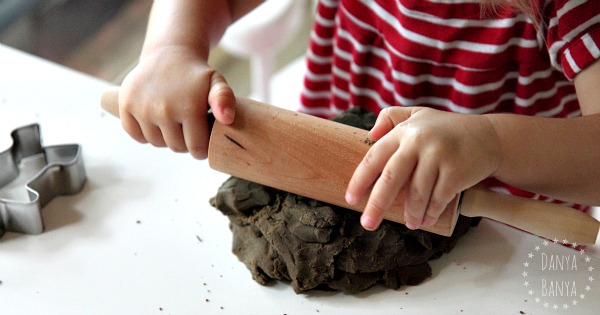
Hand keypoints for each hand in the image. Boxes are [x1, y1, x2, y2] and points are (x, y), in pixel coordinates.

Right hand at [118, 45, 235, 158]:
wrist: (168, 54)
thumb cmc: (195, 75)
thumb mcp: (216, 83)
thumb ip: (225, 100)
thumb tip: (226, 119)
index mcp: (189, 107)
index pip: (197, 149)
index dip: (203, 146)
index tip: (203, 133)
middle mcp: (163, 109)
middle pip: (177, 147)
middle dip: (185, 141)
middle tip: (188, 124)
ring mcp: (141, 108)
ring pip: (157, 143)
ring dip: (166, 137)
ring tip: (173, 119)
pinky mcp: (125, 105)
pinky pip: (136, 136)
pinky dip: (145, 132)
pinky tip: (155, 118)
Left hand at [345, 107, 501, 230]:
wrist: (490, 136)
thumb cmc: (447, 129)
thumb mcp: (419, 115)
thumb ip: (392, 118)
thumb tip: (369, 136)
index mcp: (404, 131)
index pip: (374, 157)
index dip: (360, 180)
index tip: (351, 200)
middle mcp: (419, 141)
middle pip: (390, 179)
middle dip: (376, 205)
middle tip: (368, 224)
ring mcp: (438, 156)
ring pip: (416, 194)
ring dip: (410, 214)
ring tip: (409, 224)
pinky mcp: (456, 172)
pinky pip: (438, 200)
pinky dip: (431, 213)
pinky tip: (426, 220)